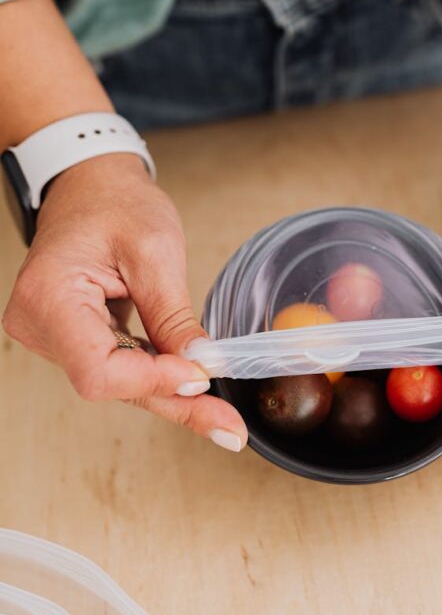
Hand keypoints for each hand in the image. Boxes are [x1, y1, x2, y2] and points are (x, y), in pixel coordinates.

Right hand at [2, 154, 246, 450]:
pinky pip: (119, 369)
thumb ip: (173, 314)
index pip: (97, 368)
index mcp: (49, 297)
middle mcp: (39, 325)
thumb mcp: (154, 251)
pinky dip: (158, 378)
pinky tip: (197, 392)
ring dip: (171, 395)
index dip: (151, 380)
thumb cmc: (114, 204)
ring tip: (222, 416)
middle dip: (175, 402)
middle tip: (229, 427)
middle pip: (110, 385)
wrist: (91, 186)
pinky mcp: (73, 340)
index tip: (201, 373)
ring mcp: (52, 336)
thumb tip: (200, 366)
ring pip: (118, 383)